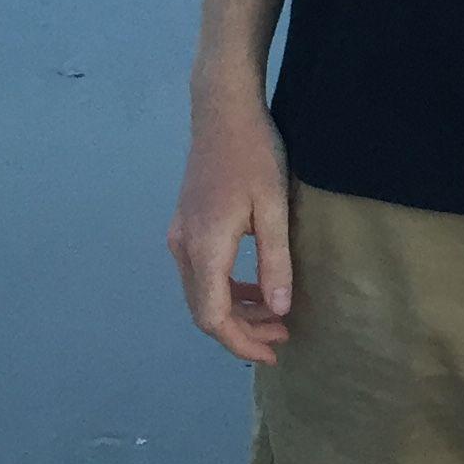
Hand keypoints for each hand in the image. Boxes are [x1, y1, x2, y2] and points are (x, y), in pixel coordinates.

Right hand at [165, 91, 295, 362]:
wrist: (222, 110)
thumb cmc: (254, 154)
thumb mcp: (273, 208)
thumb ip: (275, 262)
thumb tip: (279, 309)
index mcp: (205, 248)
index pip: (213, 316)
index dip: (241, 341)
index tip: (272, 352)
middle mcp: (183, 248)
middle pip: (204, 310)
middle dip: (242, 331)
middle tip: (282, 336)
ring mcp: (181, 236)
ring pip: (202, 293)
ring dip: (236, 311)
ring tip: (275, 317)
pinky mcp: (187, 225)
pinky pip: (202, 273)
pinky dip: (228, 290)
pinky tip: (256, 289)